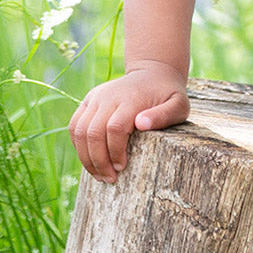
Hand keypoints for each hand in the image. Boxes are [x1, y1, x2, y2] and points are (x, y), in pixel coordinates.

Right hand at [68, 63, 189, 183]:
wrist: (153, 73)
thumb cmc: (168, 95)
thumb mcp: (178, 105)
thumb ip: (163, 115)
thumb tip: (141, 124)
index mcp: (131, 99)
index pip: (115, 128)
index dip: (115, 151)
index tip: (122, 167)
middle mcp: (109, 96)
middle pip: (93, 132)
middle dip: (98, 160)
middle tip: (109, 179)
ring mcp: (96, 97)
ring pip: (79, 130)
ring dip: (86, 157)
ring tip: (99, 174)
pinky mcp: (89, 100)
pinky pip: (75, 125)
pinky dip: (78, 145)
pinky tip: (90, 160)